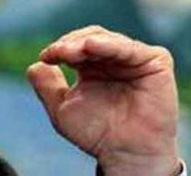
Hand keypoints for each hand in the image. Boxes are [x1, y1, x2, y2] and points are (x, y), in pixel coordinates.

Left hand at [26, 25, 179, 175]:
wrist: (125, 153)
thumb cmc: (97, 134)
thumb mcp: (63, 110)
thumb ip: (47, 87)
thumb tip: (34, 65)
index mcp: (92, 66)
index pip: (75, 46)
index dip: (60, 48)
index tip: (47, 57)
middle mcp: (113, 59)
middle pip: (90, 37)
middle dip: (72, 43)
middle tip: (58, 52)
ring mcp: (135, 58)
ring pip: (108, 39)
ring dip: (87, 42)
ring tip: (72, 51)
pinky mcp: (155, 62)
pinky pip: (132, 48)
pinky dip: (112, 45)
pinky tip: (93, 46)